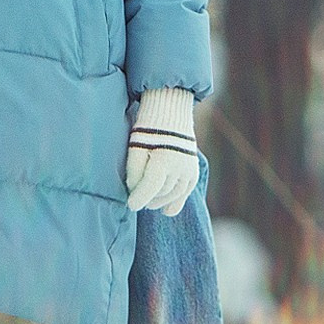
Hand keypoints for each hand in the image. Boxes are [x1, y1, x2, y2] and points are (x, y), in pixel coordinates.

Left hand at [125, 89, 199, 216]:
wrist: (170, 113)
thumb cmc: (148, 128)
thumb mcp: (135, 146)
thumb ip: (134, 170)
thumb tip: (134, 191)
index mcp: (164, 159)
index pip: (151, 186)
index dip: (140, 198)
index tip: (130, 205)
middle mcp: (180, 167)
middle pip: (161, 192)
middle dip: (147, 199)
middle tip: (136, 201)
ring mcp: (188, 170)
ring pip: (173, 195)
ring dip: (159, 201)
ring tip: (148, 202)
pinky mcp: (193, 172)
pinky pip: (184, 194)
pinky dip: (175, 203)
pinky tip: (165, 210)